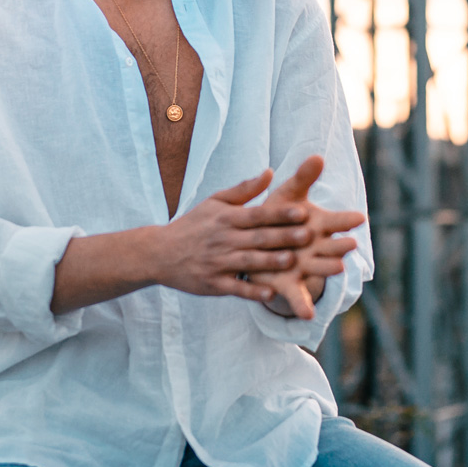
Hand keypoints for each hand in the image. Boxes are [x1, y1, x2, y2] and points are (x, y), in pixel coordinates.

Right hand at [145, 169, 317, 303]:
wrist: (159, 253)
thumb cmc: (193, 225)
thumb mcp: (214, 202)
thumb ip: (244, 190)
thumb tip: (270, 173)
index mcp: (226, 218)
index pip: (257, 215)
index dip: (280, 214)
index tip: (302, 212)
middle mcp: (223, 239)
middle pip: (257, 238)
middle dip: (283, 237)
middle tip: (308, 235)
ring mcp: (217, 263)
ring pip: (248, 262)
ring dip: (270, 262)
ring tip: (293, 261)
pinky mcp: (213, 284)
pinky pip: (235, 288)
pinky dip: (252, 291)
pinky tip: (270, 293)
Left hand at [246, 156, 362, 319]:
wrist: (257, 244)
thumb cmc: (277, 215)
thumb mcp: (288, 195)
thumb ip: (303, 179)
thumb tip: (317, 156)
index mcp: (318, 226)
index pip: (336, 222)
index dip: (346, 220)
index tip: (358, 217)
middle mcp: (316, 248)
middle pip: (331, 247)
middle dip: (339, 246)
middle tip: (350, 244)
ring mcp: (304, 267)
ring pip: (318, 269)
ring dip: (326, 270)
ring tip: (337, 269)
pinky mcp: (288, 284)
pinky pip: (296, 297)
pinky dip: (302, 306)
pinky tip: (307, 316)